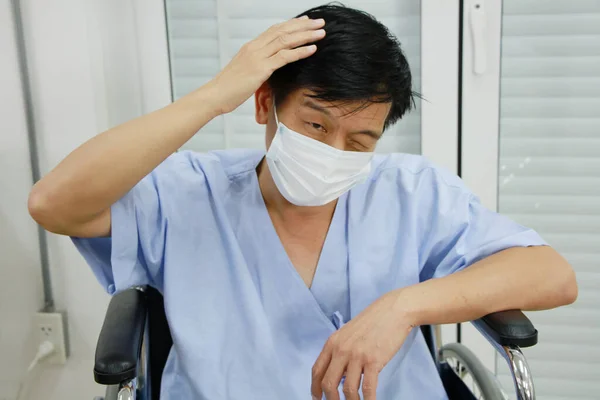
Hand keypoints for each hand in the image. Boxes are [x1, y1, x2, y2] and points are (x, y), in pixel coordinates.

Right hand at [208, 16, 325, 114]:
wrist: (214, 95)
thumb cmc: (228, 89)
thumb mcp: (244, 73)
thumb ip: (257, 67)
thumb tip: (267, 70)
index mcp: (251, 47)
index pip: (274, 30)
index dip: (291, 24)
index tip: (305, 21)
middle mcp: (254, 47)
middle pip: (283, 30)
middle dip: (303, 26)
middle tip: (319, 22)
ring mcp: (257, 57)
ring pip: (286, 40)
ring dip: (306, 35)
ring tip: (321, 32)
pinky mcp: (261, 69)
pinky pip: (284, 57)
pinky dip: (300, 51)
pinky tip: (312, 49)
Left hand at [311, 291, 413, 399]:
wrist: (393, 310)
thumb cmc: (372, 322)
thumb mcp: (348, 333)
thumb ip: (340, 351)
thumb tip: (338, 374)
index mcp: (333, 342)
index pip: (317, 370)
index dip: (315, 388)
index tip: (318, 398)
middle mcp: (341, 349)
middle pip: (328, 383)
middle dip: (331, 399)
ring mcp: (357, 355)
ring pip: (348, 389)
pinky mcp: (373, 360)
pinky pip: (368, 388)